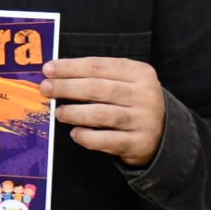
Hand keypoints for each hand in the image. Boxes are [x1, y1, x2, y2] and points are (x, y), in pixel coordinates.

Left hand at [42, 57, 164, 166]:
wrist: (164, 133)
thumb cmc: (132, 103)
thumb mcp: (124, 82)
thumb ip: (97, 76)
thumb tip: (55, 75)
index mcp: (140, 73)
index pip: (99, 66)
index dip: (70, 67)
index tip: (48, 69)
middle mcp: (145, 94)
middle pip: (97, 88)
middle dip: (66, 88)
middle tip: (46, 89)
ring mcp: (144, 120)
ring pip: (100, 114)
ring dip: (73, 113)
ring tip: (59, 113)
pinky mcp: (139, 143)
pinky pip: (106, 140)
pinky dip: (86, 137)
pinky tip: (75, 133)